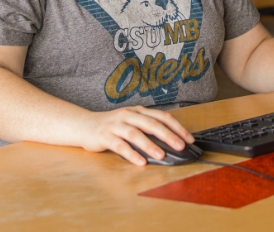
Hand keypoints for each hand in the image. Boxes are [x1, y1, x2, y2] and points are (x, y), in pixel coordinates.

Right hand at [75, 106, 193, 165]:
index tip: (189, 138)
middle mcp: (128, 115)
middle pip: (151, 123)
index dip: (177, 127)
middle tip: (180, 146)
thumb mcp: (131, 122)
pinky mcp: (104, 136)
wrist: (84, 125)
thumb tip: (170, 142)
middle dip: (168, 135)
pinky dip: (131, 154)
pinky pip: (120, 145)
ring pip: (135, 133)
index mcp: (138, 111)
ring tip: (161, 155)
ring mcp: (116, 125)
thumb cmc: (112, 126)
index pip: (162, 116)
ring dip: (150, 145)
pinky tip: (140, 162)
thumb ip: (147, 128)